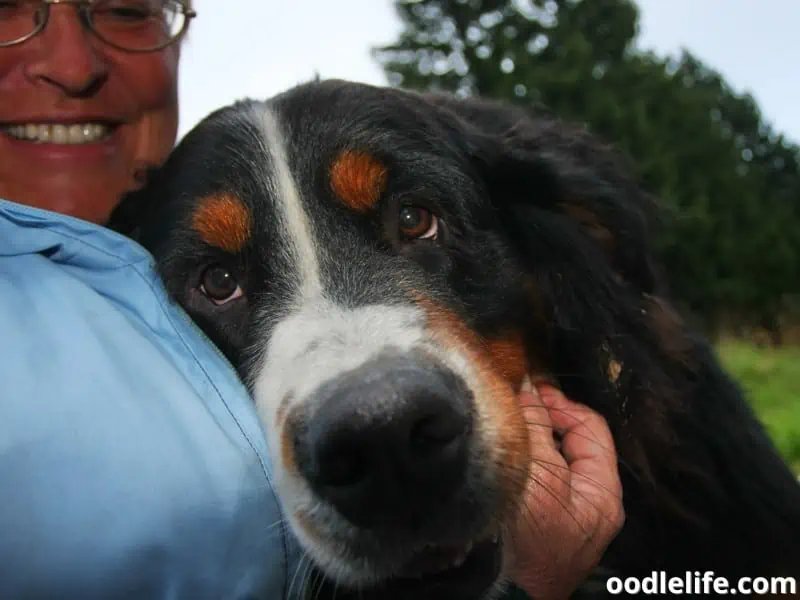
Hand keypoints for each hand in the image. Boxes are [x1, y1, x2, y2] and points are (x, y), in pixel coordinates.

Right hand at [506, 379, 624, 599]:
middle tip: (514, 403)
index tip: (531, 389)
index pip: (591, 428)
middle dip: (545, 421)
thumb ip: (537, 427)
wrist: (500, 588)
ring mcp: (569, 519)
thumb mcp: (537, 473)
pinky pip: (541, 482)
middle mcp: (593, 506)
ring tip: (505, 424)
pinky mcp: (545, 527)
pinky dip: (526, 462)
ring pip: (555, 463)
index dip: (562, 403)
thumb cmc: (527, 536)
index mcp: (603, 493)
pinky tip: (502, 455)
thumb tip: (530, 388)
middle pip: (574, 445)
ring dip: (533, 440)